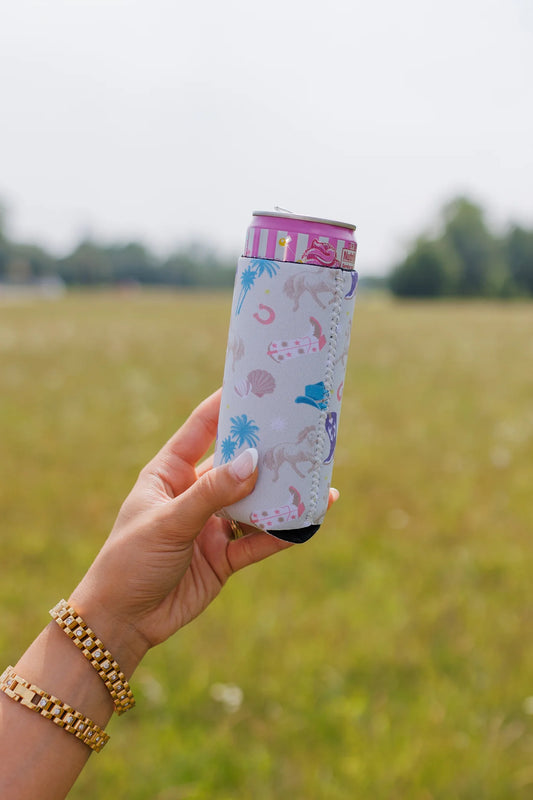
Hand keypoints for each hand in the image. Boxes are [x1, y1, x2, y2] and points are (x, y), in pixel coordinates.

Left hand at [70, 389, 337, 673]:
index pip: (201, 428)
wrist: (122, 623)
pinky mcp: (224, 556)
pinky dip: (283, 532)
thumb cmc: (130, 561)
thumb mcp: (168, 521)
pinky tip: (309, 519)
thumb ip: (211, 492)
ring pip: (253, 501)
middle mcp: (193, 493)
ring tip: (314, 475)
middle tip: (300, 430)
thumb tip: (253, 460)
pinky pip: (259, 540)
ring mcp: (210, 525)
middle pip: (236, 463)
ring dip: (280, 492)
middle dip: (266, 449)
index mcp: (169, 472)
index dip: (227, 405)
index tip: (257, 384)